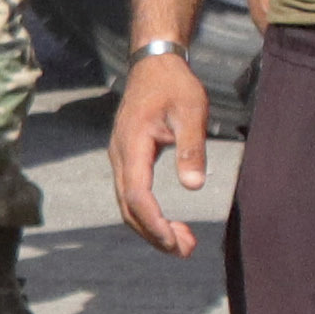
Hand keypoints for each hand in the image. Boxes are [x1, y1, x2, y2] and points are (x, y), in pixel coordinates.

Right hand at [109, 51, 213, 257]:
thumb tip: (194, 186)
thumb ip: (192, 148)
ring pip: (127, 205)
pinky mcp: (127, 159)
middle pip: (128, 208)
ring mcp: (121, 158)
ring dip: (151, 228)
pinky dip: (148, 215)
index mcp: (132, 144)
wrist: (154, 63)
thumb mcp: (191, 112)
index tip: (174, 242)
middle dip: (154, 234)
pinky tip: (169, 223)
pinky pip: (131, 195)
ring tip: (183, 242)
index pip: (136, 195)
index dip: (154, 223)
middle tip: (186, 250)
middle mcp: (120, 155)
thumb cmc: (174, 85)